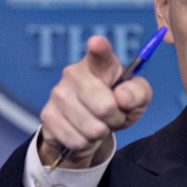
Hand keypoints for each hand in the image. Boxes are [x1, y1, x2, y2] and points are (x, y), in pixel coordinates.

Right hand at [38, 35, 152, 168]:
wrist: (88, 129)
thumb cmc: (116, 106)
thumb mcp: (136, 100)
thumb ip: (138, 93)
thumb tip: (122, 97)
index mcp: (100, 64)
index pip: (99, 54)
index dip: (99, 48)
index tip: (97, 43)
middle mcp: (74, 74)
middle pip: (105, 107)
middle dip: (115, 118)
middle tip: (112, 115)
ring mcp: (58, 94)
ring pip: (92, 128)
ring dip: (100, 133)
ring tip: (97, 123)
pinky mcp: (47, 115)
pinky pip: (77, 140)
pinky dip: (85, 143)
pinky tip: (82, 132)